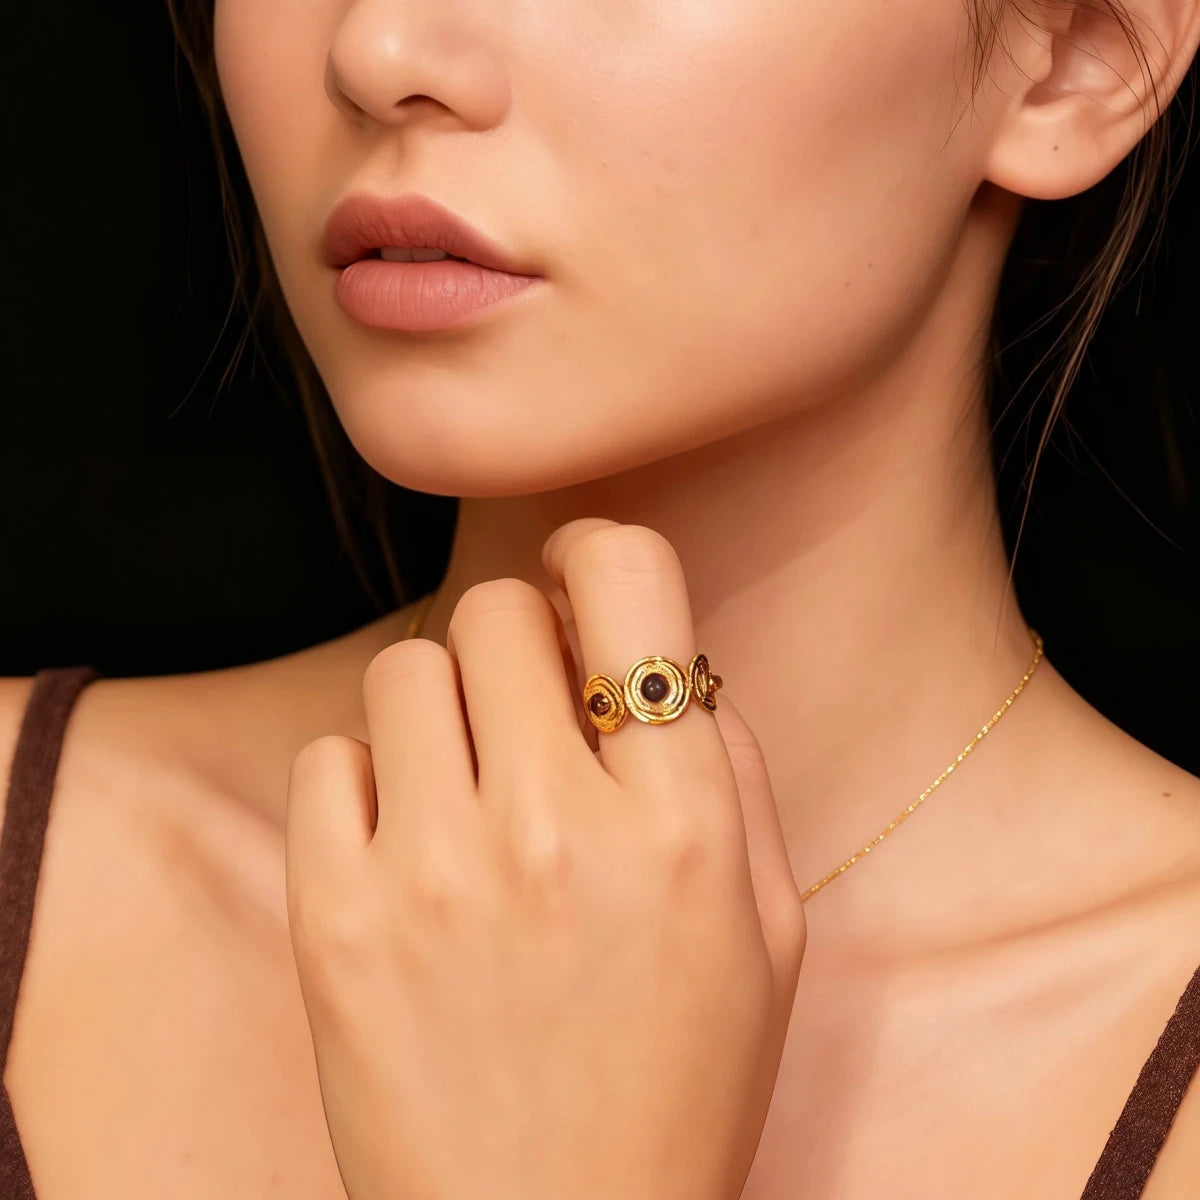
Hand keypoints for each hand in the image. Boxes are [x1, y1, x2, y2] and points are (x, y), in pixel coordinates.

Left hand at [285, 518, 805, 1199]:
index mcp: (681, 825)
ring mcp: (437, 873)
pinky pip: (326, 760)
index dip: (595, 553)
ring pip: (406, 669)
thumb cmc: (677, 1086)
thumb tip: (673, 663)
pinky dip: (364, 782)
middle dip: (515, 640)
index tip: (576, 573)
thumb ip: (735, 773)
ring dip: (439, 707)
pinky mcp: (341, 921)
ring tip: (462, 784)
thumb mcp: (768, 932)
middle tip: (523, 707)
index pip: (631, 585)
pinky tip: (404, 846)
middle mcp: (558, 830)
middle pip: (498, 611)